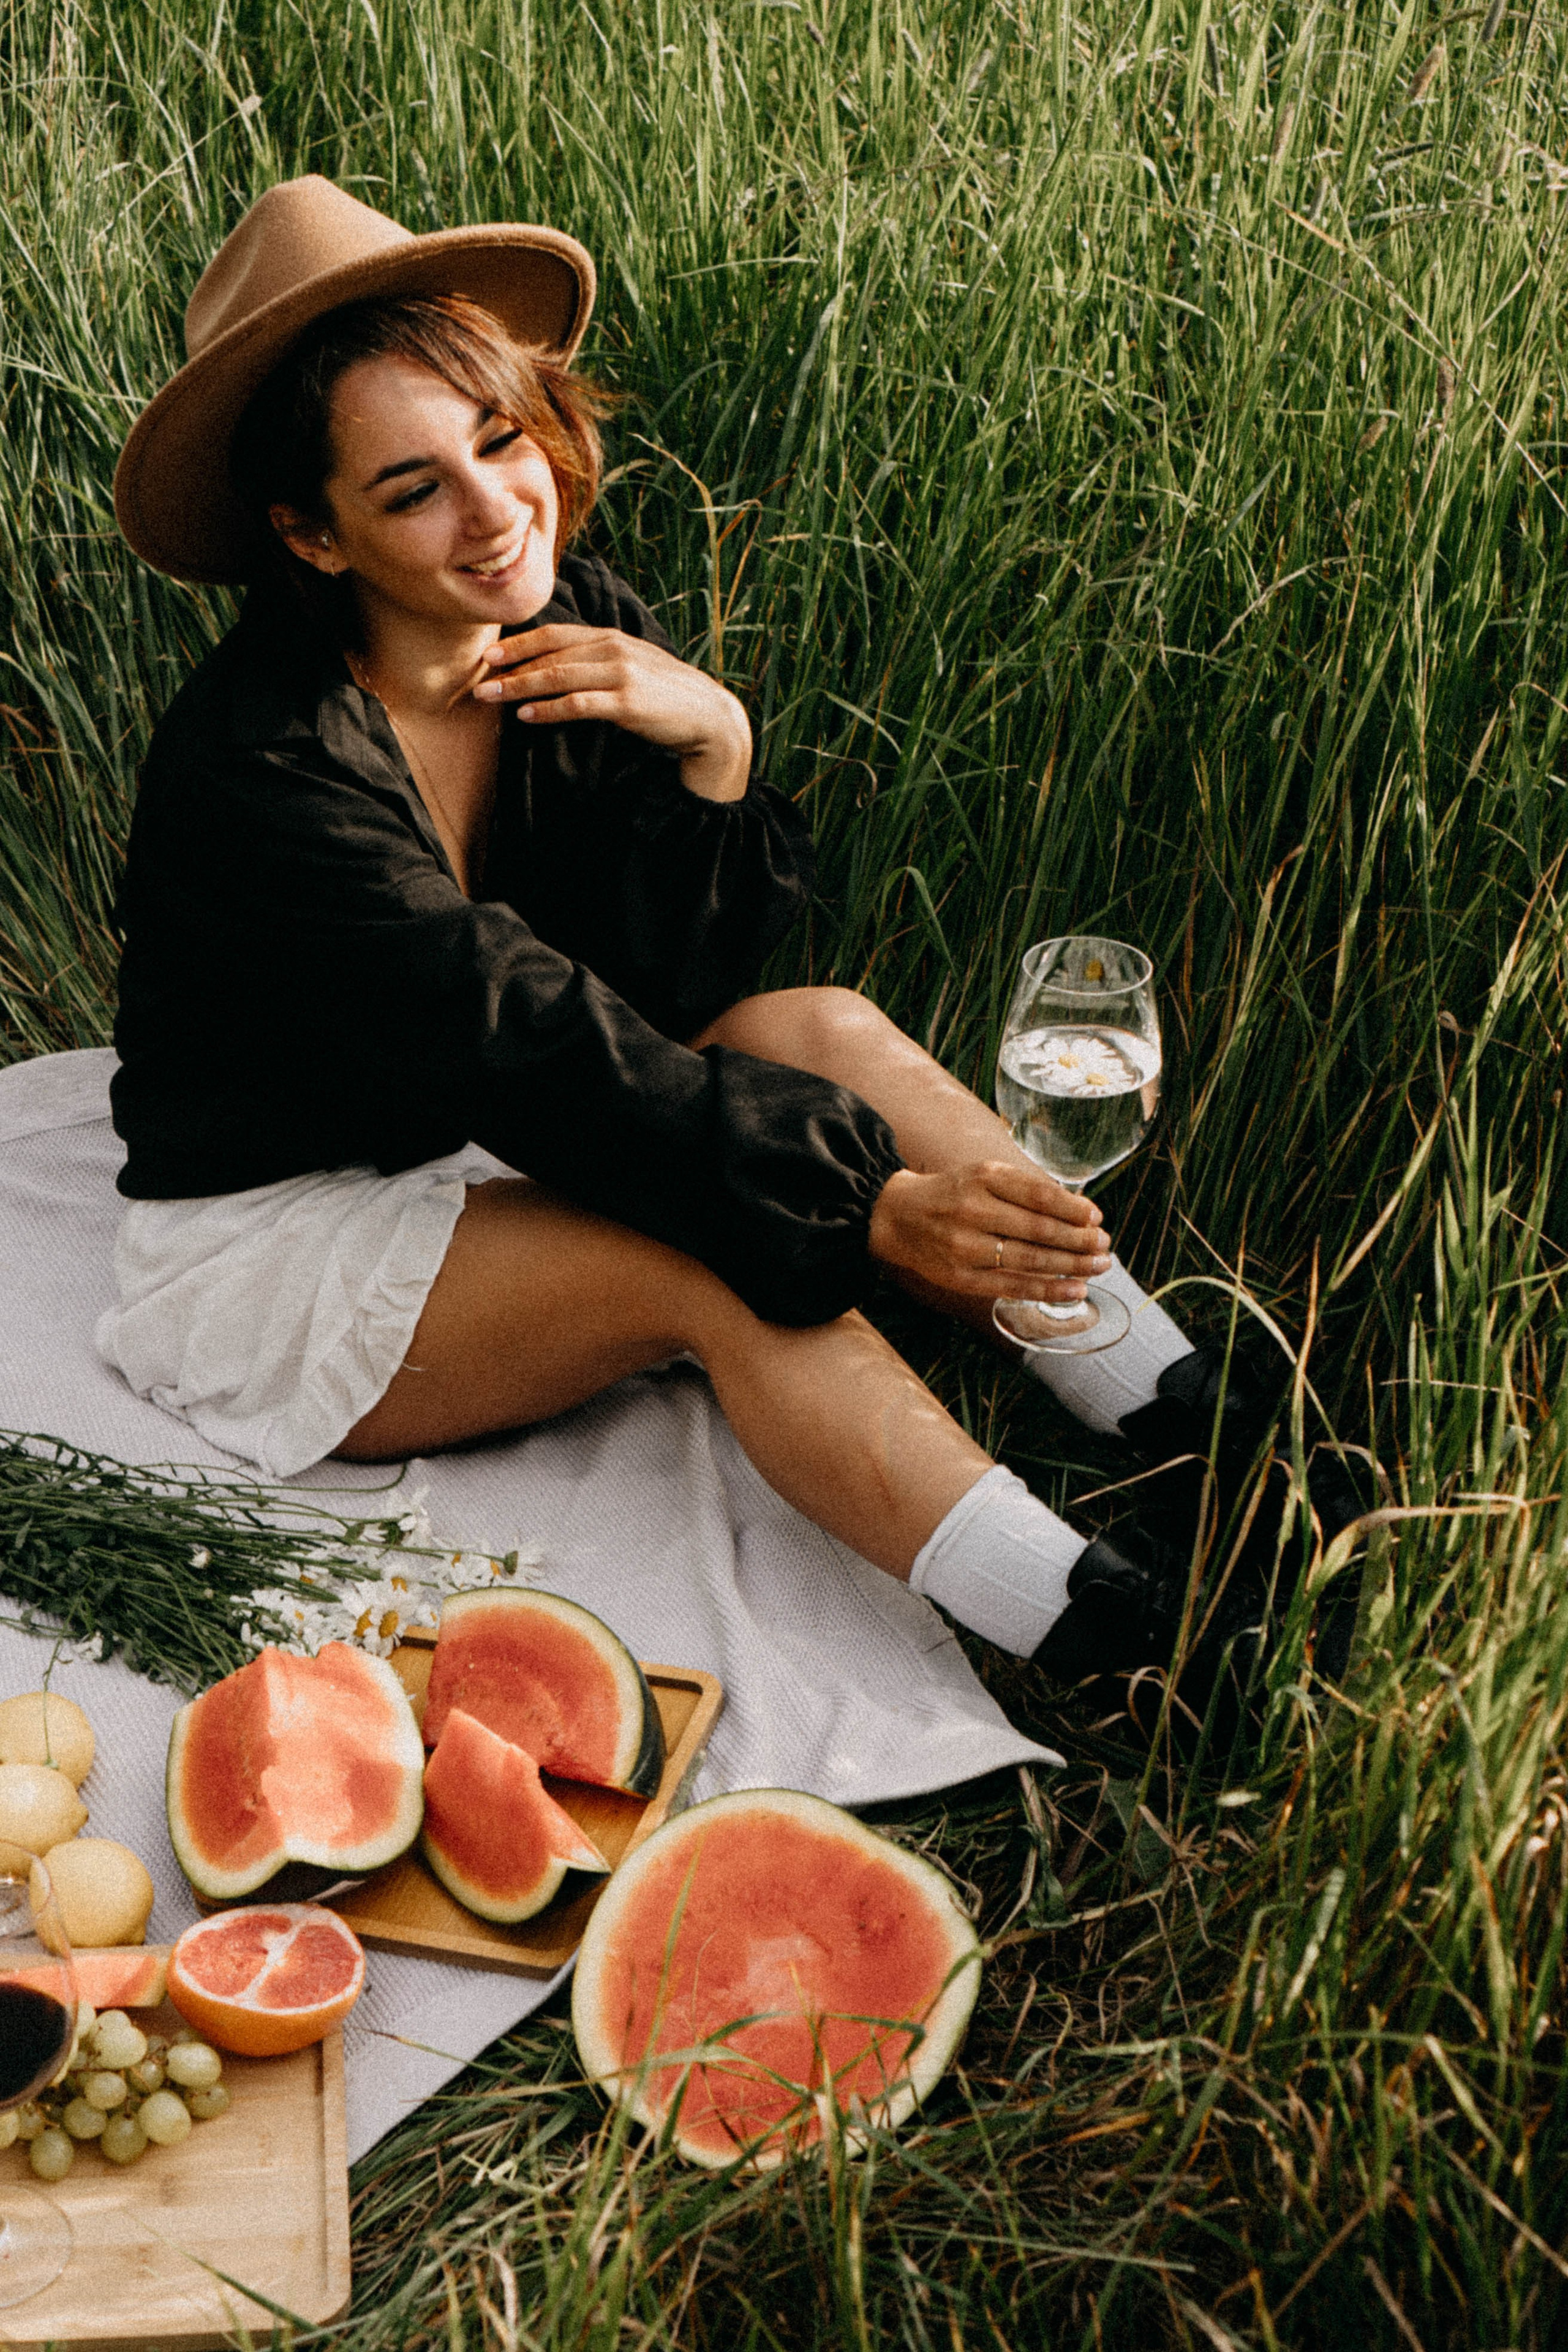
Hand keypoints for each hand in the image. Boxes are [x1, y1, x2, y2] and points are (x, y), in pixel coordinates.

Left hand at [473, 624, 751, 801]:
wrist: (708, 716)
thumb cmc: (665, 696)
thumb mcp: (630, 667)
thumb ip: (597, 662)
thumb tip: (558, 669)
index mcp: (610, 638)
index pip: (555, 634)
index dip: (520, 643)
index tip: (490, 655)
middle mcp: (612, 649)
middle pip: (550, 653)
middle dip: (511, 666)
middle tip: (478, 678)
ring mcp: (620, 674)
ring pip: (558, 675)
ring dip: (520, 686)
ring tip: (491, 696)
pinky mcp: (627, 702)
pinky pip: (578, 704)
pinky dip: (549, 709)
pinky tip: (526, 715)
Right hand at [867, 1162, 1109, 1301]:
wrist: (898, 1217)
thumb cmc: (953, 1194)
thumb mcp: (984, 1175)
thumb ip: (1024, 1189)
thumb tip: (1078, 1210)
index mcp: (982, 1178)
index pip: (1038, 1195)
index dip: (1073, 1208)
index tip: (1096, 1217)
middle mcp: (973, 1210)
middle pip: (1039, 1229)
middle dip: (1079, 1240)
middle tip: (1104, 1246)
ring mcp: (966, 1246)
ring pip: (1029, 1260)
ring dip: (1071, 1266)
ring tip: (1098, 1267)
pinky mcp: (961, 1277)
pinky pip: (1012, 1286)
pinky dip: (1047, 1290)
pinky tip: (1074, 1290)